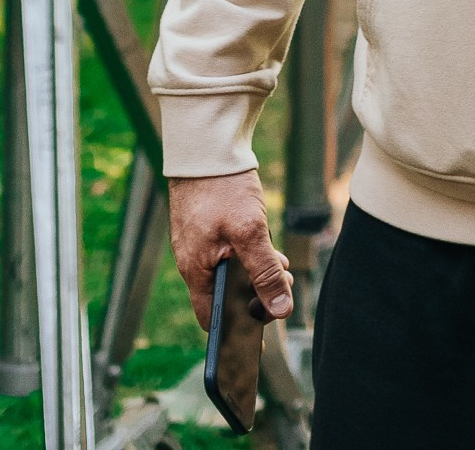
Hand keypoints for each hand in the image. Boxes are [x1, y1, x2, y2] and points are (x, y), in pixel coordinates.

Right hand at [168, 169, 291, 329]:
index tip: (263, 330)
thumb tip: (279, 310)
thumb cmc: (222, 186)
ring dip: (255, 272)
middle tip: (283, 285)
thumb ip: (264, 272)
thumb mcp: (250, 231)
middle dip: (255, 295)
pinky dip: (247, 253)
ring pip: (227, 271)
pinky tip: (266, 245)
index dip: (236, 330)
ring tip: (281, 264)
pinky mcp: (204, 225)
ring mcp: (196, 241)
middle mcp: (192, 259)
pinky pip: (225, 251)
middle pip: (223, 295)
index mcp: (195, 270)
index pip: (212, 318)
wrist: (205, 144)